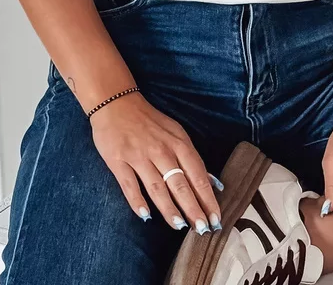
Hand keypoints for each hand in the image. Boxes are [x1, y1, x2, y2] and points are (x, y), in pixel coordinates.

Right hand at [89, 92, 222, 234]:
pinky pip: (129, 185)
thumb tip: (213, 183)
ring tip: (179, 226)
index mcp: (179, 143)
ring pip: (157, 187)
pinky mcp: (118, 161)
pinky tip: (145, 215)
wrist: (117, 103)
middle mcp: (161, 151)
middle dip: (193, 208)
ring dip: (169, 209)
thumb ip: (192, 158)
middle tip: (202, 229)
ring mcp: (139, 156)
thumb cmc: (150, 122)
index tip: (215, 218)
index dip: (207, 198)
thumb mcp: (176, 133)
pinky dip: (137, 200)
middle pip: (180, 184)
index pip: (198, 175)